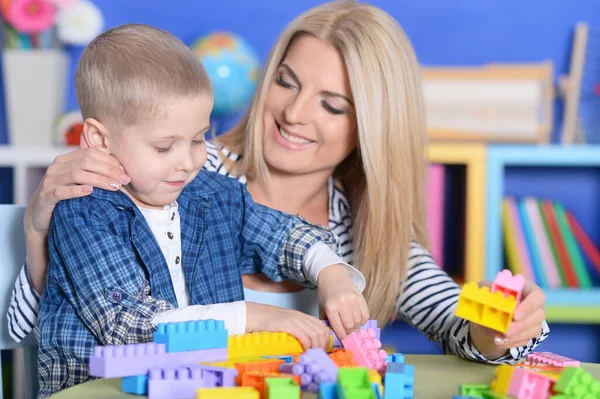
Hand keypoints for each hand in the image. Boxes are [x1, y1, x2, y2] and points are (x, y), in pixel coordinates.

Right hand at [24, 146, 127, 292]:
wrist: (40, 216)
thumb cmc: (67, 198)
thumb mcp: (80, 182)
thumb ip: (95, 174)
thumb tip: (122, 172)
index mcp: (66, 160)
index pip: (91, 153)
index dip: (110, 161)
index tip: (125, 172)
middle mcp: (57, 167)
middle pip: (86, 162)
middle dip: (108, 170)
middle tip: (124, 181)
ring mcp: (50, 181)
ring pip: (76, 174)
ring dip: (98, 180)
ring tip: (114, 187)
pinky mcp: (46, 197)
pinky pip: (61, 191)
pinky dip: (76, 190)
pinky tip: (90, 192)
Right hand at [246, 302, 329, 349]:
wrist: (256, 315)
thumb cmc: (269, 322)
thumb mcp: (288, 323)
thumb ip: (298, 328)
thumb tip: (307, 344)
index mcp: (303, 316)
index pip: (321, 326)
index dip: (325, 339)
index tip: (323, 349)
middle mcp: (301, 317)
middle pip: (320, 331)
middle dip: (323, 345)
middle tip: (319, 355)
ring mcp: (295, 320)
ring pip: (314, 334)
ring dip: (316, 346)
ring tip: (312, 355)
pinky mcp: (288, 325)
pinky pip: (304, 335)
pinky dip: (307, 345)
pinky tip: (305, 350)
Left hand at [317, 264, 368, 340]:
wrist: (333, 276)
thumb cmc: (326, 295)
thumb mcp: (322, 308)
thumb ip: (327, 323)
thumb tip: (335, 338)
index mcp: (331, 308)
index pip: (339, 328)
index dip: (342, 337)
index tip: (344, 340)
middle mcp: (342, 303)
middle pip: (350, 326)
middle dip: (350, 332)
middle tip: (349, 333)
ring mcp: (352, 299)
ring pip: (359, 321)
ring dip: (357, 326)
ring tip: (353, 325)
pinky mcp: (360, 296)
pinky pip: (366, 314)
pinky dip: (363, 320)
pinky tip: (358, 319)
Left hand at [470, 280, 545, 358]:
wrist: (486, 314)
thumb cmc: (489, 296)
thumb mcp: (485, 291)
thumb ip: (488, 294)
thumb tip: (490, 301)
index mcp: (526, 288)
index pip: (537, 295)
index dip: (529, 306)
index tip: (515, 316)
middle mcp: (535, 304)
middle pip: (539, 315)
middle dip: (521, 325)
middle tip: (506, 331)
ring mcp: (535, 319)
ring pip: (534, 330)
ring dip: (516, 336)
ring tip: (498, 339)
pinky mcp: (530, 332)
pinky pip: (526, 340)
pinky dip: (512, 342)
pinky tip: (499, 342)